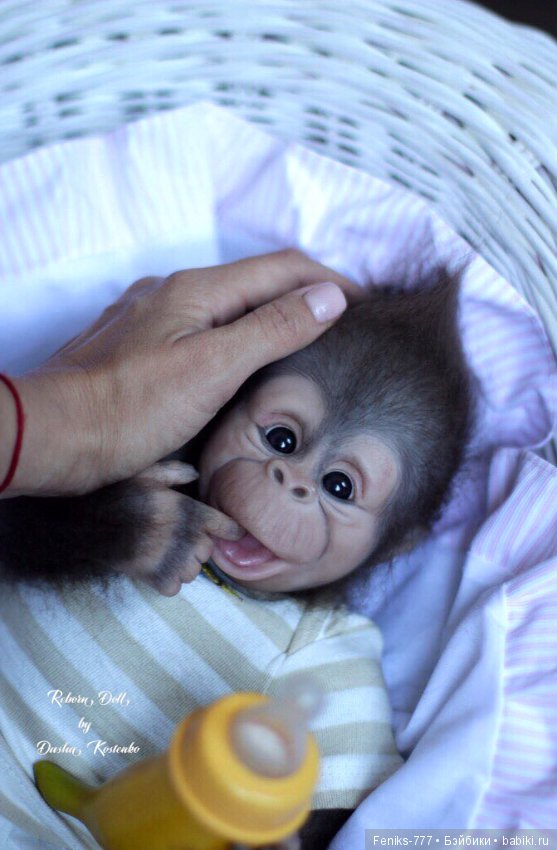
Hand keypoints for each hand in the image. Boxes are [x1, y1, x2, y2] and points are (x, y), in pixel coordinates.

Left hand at [5, 250, 354, 496]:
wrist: (55, 435)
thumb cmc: (129, 408)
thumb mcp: (213, 368)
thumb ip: (272, 328)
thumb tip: (328, 297)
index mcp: (198, 291)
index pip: (283, 268)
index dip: (331, 281)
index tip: (367, 305)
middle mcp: (175, 293)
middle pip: (257, 283)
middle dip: (305, 295)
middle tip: (344, 325)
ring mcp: (154, 318)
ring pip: (228, 306)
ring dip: (272, 315)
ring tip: (305, 343)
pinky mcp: (140, 345)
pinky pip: (202, 327)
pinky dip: (237, 336)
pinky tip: (242, 361)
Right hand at [117, 461, 242, 595]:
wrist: (86, 522)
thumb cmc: (117, 493)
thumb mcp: (146, 472)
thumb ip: (174, 472)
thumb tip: (195, 473)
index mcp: (187, 510)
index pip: (224, 526)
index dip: (229, 529)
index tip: (230, 531)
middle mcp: (184, 536)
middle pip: (207, 550)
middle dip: (197, 545)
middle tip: (179, 538)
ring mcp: (170, 559)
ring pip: (193, 571)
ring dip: (184, 564)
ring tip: (167, 554)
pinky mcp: (154, 577)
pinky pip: (174, 587)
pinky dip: (168, 581)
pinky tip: (156, 568)